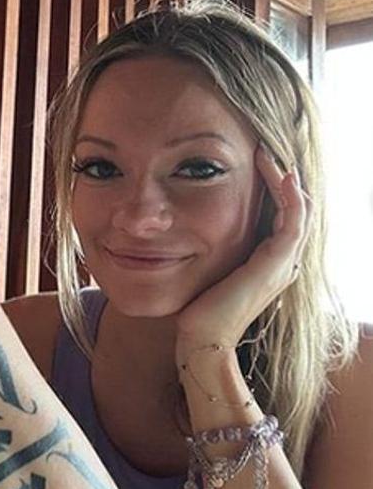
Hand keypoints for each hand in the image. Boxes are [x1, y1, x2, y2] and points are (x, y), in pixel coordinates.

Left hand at [176, 145, 306, 361]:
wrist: (202, 338)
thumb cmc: (199, 306)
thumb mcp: (208, 268)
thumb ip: (211, 249)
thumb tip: (190, 229)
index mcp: (269, 262)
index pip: (280, 215)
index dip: (272, 187)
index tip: (253, 161)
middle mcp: (282, 261)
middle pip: (294, 210)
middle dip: (280, 178)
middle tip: (264, 150)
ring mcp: (282, 263)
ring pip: (299, 211)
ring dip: (285, 180)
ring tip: (269, 155)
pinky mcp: (276, 264)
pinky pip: (294, 223)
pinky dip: (291, 197)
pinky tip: (281, 175)